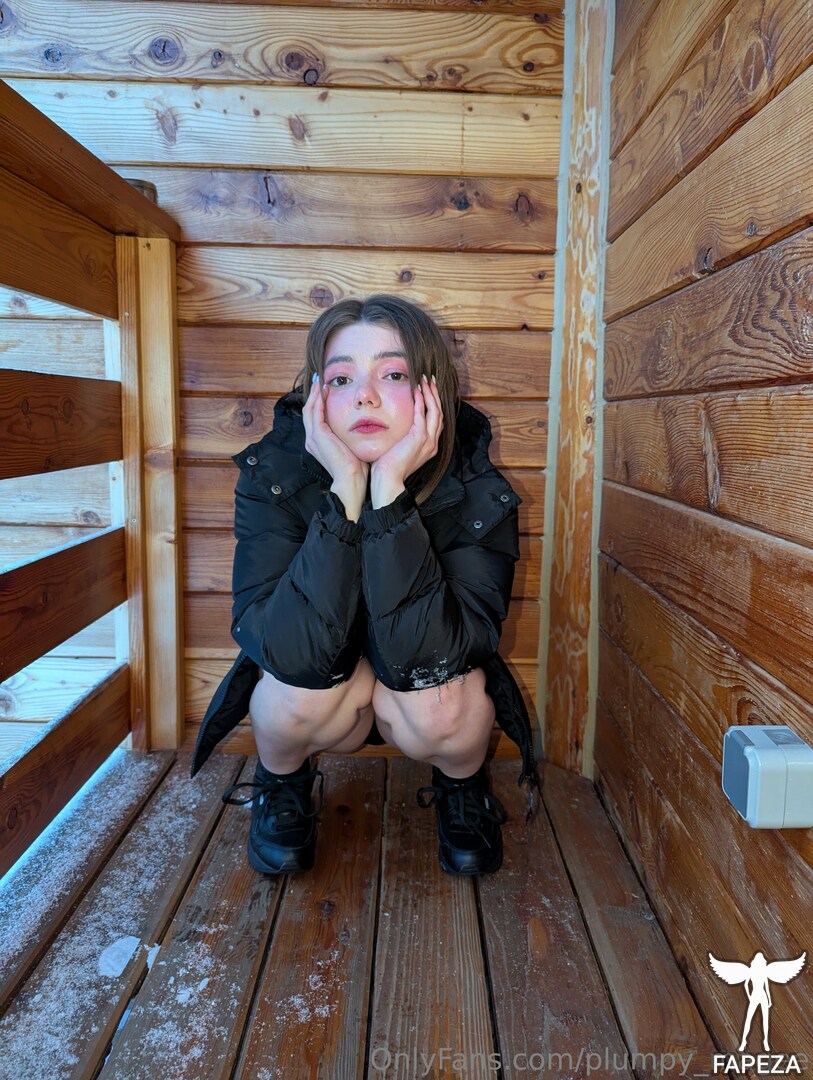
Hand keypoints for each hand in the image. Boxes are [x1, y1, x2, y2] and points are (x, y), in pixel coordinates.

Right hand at [303, 375, 368, 519]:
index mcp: (318, 443)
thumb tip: (361, 426)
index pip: (315, 418)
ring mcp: (312, 438)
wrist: (351, 481)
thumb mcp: (351, 447)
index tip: (326, 389)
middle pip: (309, 411)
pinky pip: (314, 412)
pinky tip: (324, 389)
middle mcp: (312, 440)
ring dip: (314, 394)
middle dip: (314, 395)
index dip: (319, 403)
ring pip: (309, 409)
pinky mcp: (317, 435)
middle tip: (320, 380)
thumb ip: (349, 436)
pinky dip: (318, 399)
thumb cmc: (356, 468)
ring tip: (320, 381)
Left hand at [371, 375, 443, 489]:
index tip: (429, 390)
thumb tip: (396, 428)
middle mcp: (432, 443)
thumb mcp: (399, 450)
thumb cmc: (389, 468)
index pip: (436, 421)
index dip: (434, 404)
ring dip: (430, 394)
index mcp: (429, 447)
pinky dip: (421, 401)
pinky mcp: (420, 438)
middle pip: (439, 413)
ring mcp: (428, 441)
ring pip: (435, 411)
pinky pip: (423, 414)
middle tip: (431, 380)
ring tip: (426, 380)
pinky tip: (417, 390)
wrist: (388, 480)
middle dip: (435, 395)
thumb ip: (403, 438)